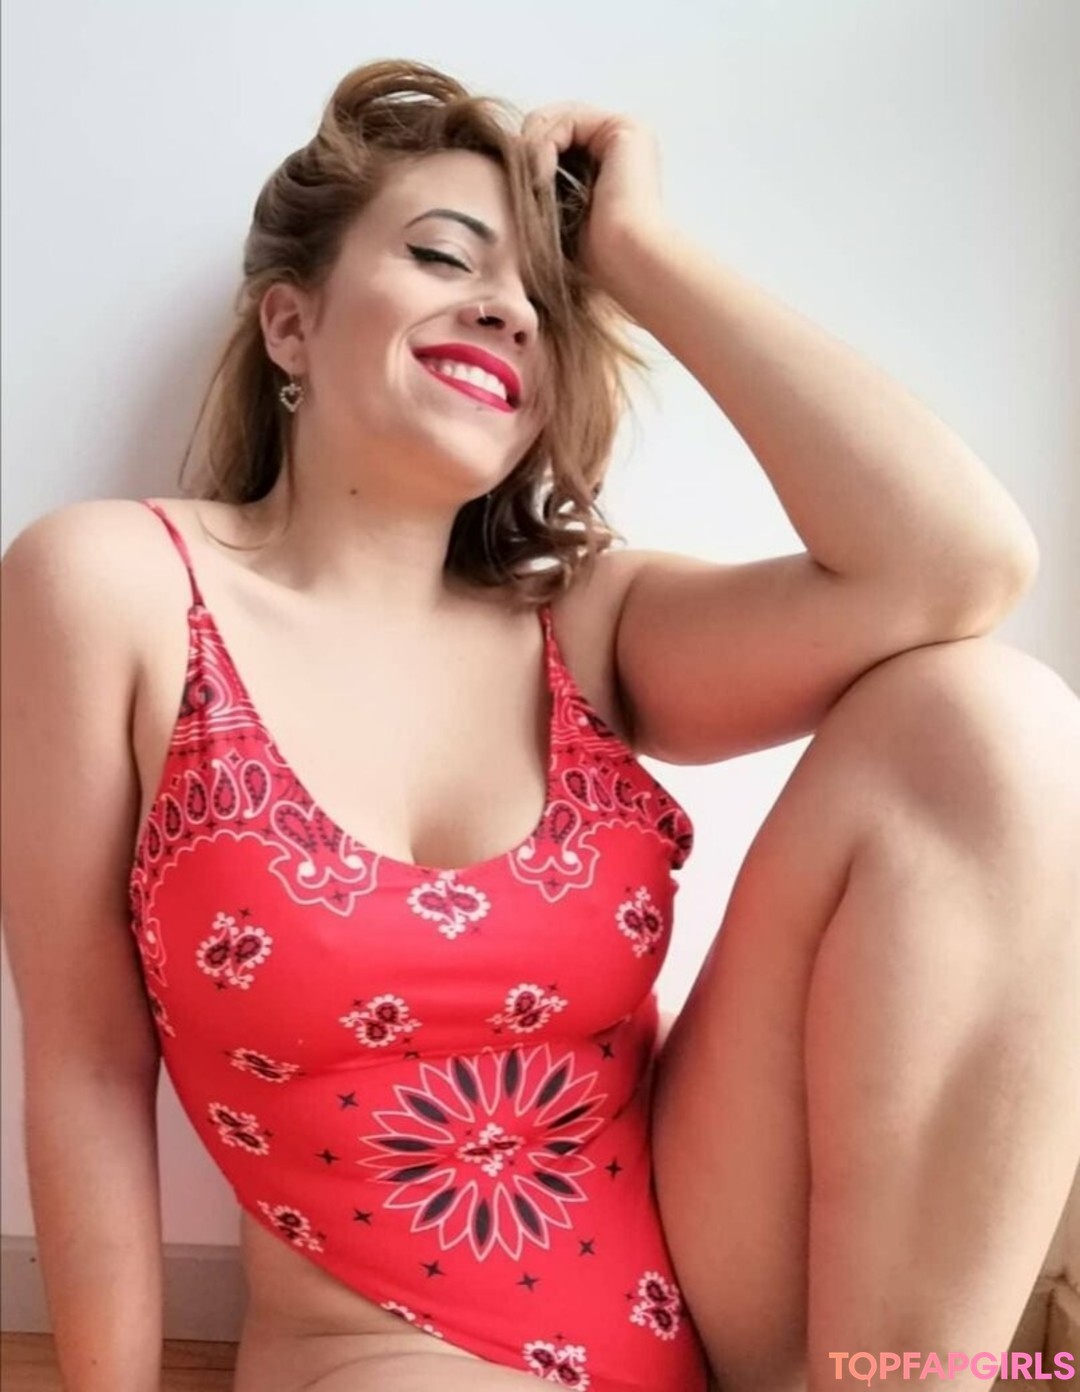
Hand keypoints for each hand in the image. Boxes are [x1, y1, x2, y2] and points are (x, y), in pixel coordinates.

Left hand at [519, 102, 666, 290]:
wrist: (625, 263)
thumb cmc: (594, 260)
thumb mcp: (555, 220)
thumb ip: (538, 190)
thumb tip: (499, 168)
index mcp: (610, 166)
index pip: (554, 143)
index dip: (526, 159)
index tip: (511, 191)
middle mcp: (620, 146)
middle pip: (553, 126)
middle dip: (526, 150)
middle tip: (514, 183)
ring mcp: (625, 134)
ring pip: (555, 122)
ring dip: (532, 152)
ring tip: (531, 188)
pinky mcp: (624, 129)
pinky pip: (566, 122)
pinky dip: (544, 147)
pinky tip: (541, 180)